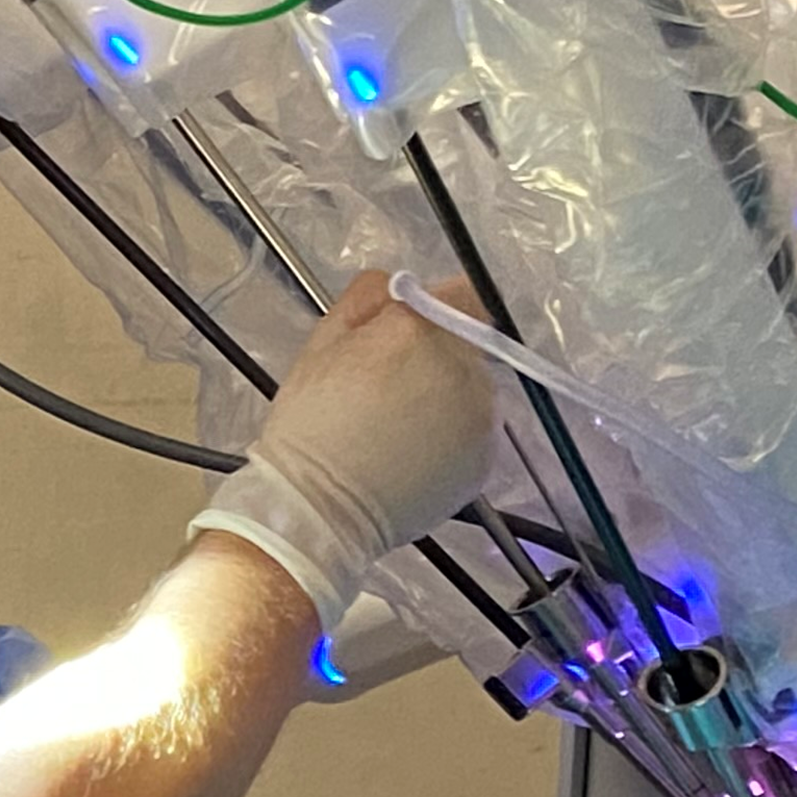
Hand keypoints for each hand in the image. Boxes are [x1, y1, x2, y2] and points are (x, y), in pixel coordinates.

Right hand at [202, 274, 503, 622]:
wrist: (319, 510)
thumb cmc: (310, 426)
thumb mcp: (319, 346)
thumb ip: (365, 300)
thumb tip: (396, 287)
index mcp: (419, 331)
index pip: (463, 294)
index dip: (437, 309)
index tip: (411, 332)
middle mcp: (463, 368)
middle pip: (465, 347)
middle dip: (434, 359)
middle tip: (386, 392)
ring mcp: (482, 417)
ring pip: (473, 391)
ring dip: (446, 399)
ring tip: (398, 430)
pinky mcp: (486, 459)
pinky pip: (475, 433)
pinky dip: (452, 439)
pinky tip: (412, 456)